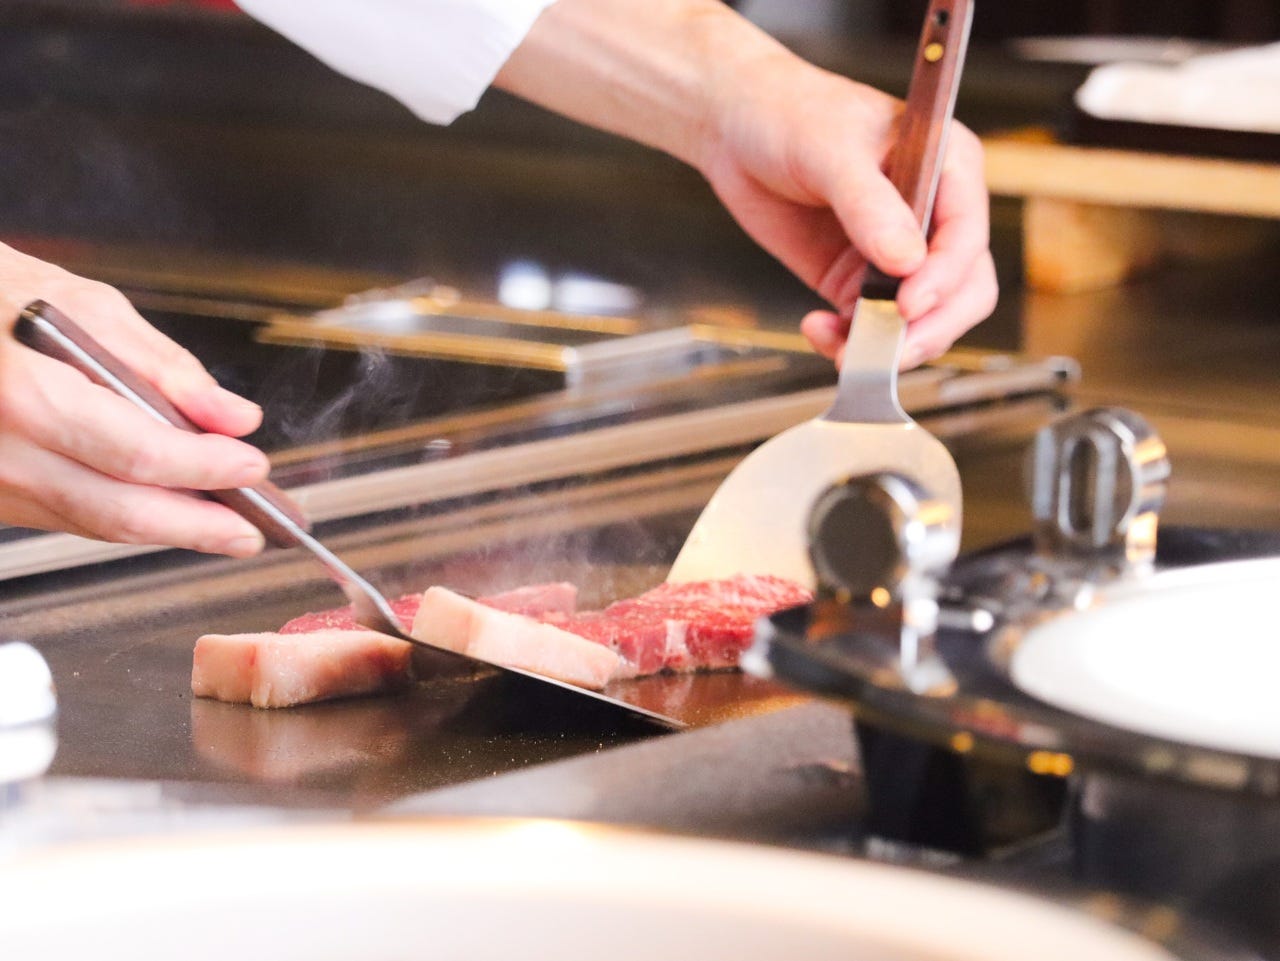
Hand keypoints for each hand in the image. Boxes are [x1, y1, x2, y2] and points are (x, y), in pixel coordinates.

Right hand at [0, 243, 270, 554]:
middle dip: (198, 526)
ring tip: (225, 526)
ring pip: (93, 522)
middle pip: (118, 509)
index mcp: (23, 394)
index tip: (254, 465)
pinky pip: (66, 514)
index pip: (138, 453)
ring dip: (166, 529)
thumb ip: (164, 366)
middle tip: (253, 532)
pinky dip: (121, 514)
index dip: (205, 468)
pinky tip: (165, 509)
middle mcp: (0, 451)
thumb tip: (232, 415)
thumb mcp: (83, 304)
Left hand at [695, 54, 997, 368]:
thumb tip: (907, 261)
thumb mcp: (829, 149)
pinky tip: (817, 329)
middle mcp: (932, 214)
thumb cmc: (791, 113)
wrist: (737, 128)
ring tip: (841, 347)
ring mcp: (895, 253)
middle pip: (964, 288)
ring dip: (888, 343)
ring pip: (923, 319)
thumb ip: (868, 205)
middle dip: (932, 326)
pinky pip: (870, 325)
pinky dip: (849, 340)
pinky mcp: (857, 280)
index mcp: (947, 165)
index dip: (944, 276)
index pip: (967, 234)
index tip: (907, 304)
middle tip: (890, 348)